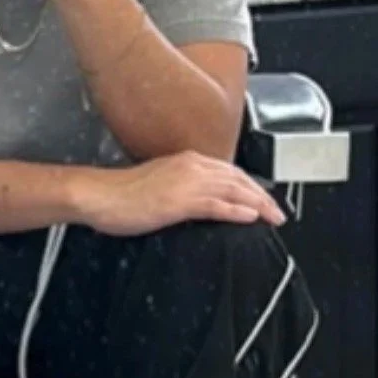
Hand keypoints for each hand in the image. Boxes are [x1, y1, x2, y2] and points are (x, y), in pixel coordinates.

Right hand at [76, 151, 286, 236]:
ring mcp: (185, 182)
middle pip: (237, 178)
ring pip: (233, 190)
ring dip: (257, 203)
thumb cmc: (121, 193)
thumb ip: (180, 187)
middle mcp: (190, 166)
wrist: (99, 195)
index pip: (228, 170)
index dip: (250, 185)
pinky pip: (215, 205)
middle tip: (278, 212)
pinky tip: (250, 217)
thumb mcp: (158, 184)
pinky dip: (236, 210)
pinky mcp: (179, 201)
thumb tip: (196, 201)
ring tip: (274, 216)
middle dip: (261, 194)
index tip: (263, 198)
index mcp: (185, 160)